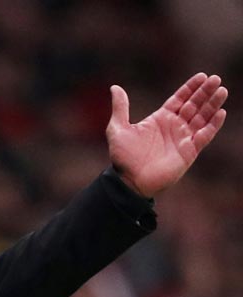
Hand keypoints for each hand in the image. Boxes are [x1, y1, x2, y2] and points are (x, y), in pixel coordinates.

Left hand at [107, 73, 227, 196]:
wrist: (129, 180)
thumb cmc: (123, 157)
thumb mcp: (117, 128)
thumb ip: (120, 108)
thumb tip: (114, 87)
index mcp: (160, 118)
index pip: (180, 99)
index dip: (191, 88)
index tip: (202, 76)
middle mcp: (174, 126)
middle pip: (194, 105)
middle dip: (205, 92)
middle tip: (216, 79)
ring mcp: (183, 138)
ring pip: (202, 117)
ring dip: (212, 105)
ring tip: (222, 91)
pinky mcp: (189, 151)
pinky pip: (204, 136)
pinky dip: (213, 125)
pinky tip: (220, 113)